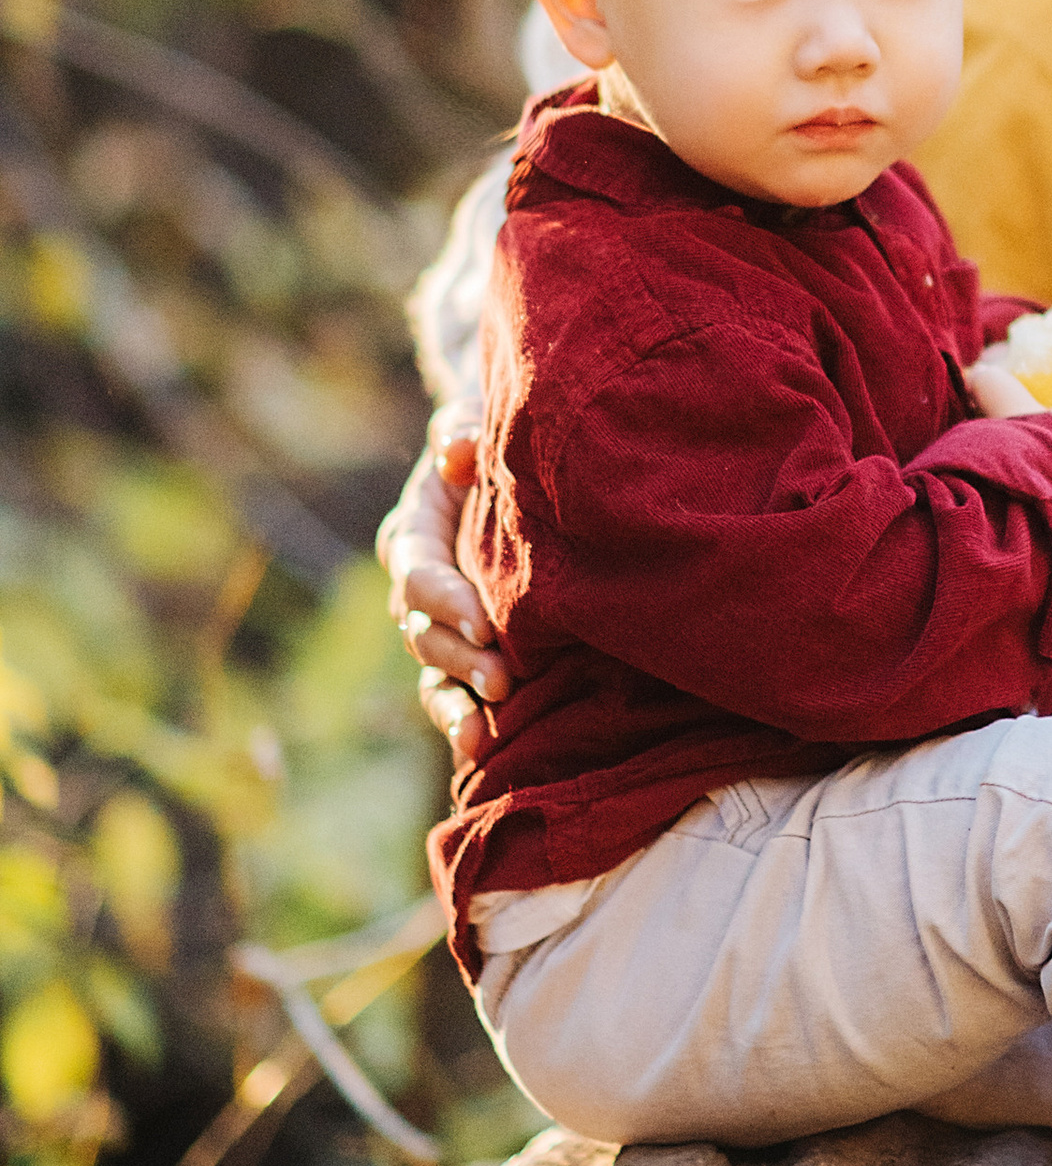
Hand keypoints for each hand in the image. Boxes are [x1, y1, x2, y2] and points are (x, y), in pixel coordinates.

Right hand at [381, 426, 503, 744]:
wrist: (522, 461)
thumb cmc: (501, 433)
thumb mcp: (480, 416)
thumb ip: (464, 428)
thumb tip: (456, 453)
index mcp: (415, 532)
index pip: (419, 571)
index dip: (444, 598)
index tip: (485, 621)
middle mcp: (420, 585)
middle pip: (425, 631)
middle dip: (459, 658)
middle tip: (503, 679)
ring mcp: (442, 623)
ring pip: (435, 672)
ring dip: (456, 701)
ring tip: (481, 733)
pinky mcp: (470, 648)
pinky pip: (457, 689)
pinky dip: (465, 717)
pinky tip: (484, 749)